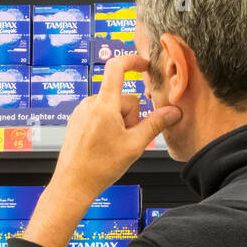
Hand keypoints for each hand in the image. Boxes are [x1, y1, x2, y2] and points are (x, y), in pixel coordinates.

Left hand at [23, 56, 180, 246]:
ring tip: (113, 146)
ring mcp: (82, 112)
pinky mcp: (77, 121)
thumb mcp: (134, 145)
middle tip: (126, 139)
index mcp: (104, 104)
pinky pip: (100, 116)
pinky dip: (108, 127)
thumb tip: (173, 112)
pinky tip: (104, 146)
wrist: (73, 185)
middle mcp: (90, 104)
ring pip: (112, 109)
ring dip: (119, 123)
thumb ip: (155, 124)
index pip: (117, 67)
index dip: (133, 61)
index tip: (144, 64)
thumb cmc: (99, 167)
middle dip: (131, 116)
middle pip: (123, 99)